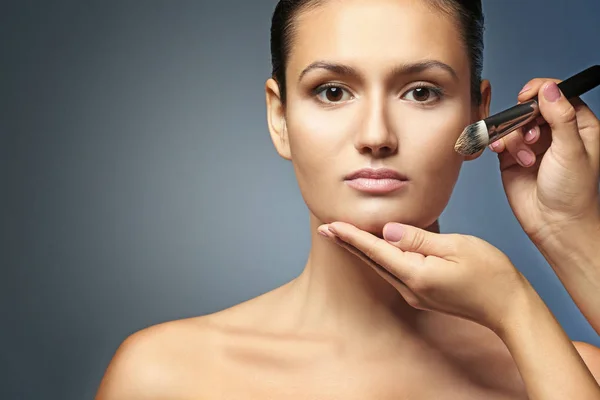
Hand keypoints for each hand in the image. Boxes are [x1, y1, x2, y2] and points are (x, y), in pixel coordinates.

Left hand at [318, 221, 530, 332]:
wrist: (509, 308)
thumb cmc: (490, 273)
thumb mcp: (456, 247)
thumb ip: (418, 238)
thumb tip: (387, 230)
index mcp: (416, 274)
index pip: (375, 251)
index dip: (351, 236)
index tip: (330, 225)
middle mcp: (410, 289)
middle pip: (372, 261)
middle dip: (347, 243)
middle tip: (325, 228)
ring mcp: (415, 295)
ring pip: (380, 267)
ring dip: (360, 251)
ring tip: (342, 236)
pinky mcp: (422, 295)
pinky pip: (393, 272)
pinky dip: (378, 258)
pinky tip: (372, 249)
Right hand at [489, 79, 599, 245]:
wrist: (553, 225)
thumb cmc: (572, 193)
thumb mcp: (571, 150)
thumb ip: (561, 117)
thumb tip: (549, 88)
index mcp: (578, 125)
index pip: (558, 94)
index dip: (541, 91)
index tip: (528, 98)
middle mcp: (555, 132)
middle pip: (532, 106)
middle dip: (525, 118)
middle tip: (530, 136)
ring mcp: (532, 144)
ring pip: (514, 122)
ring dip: (514, 137)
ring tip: (525, 159)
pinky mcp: (512, 157)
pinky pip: (500, 139)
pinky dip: (499, 143)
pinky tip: (505, 154)